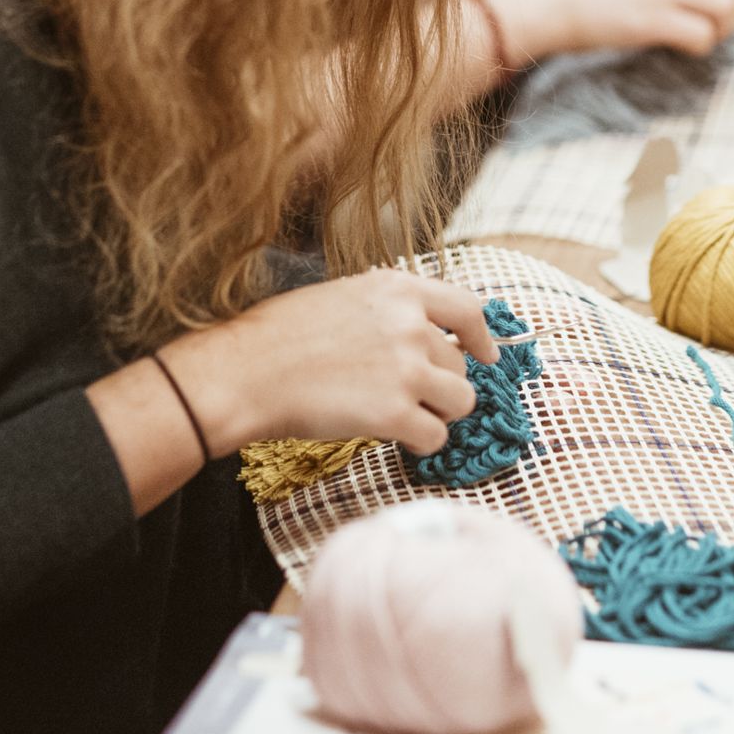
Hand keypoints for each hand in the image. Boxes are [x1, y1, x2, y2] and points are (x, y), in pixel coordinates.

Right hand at [171, 273, 499, 460]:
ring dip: (438, 414)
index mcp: (398, 290)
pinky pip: (436, 437)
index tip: (486, 354)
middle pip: (460, 365)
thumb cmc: (281, 336)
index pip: (467, 308)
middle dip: (443, 385)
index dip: (482, 336)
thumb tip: (418, 333)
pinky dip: (421, 444)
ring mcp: (406, 369)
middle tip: (411, 399)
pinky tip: (395, 439)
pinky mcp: (395, 412)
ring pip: (460, 402)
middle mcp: (411, 325)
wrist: (248, 371)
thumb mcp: (342, 297)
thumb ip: (387, 312)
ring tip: (405, 418)